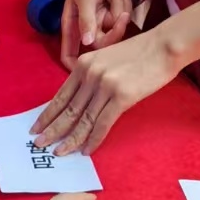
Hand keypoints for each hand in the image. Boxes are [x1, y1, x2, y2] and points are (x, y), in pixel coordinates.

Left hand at [32, 29, 178, 154]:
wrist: (163, 46)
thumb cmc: (138, 52)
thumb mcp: (106, 58)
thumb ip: (91, 76)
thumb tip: (79, 102)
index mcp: (84, 64)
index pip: (61, 95)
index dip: (47, 114)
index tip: (36, 127)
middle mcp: (90, 74)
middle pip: (68, 110)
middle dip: (52, 130)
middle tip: (39, 145)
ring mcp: (105, 85)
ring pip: (83, 120)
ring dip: (70, 139)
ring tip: (59, 153)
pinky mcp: (121, 96)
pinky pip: (102, 124)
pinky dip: (93, 140)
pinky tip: (86, 150)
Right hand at [59, 0, 133, 67]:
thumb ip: (86, 19)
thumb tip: (87, 43)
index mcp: (72, 26)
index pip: (69, 55)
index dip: (75, 67)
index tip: (91, 67)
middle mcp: (88, 28)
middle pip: (102, 45)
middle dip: (114, 29)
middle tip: (122, 13)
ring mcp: (103, 22)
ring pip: (116, 28)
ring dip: (119, 6)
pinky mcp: (116, 14)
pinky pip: (123, 16)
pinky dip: (124, 1)